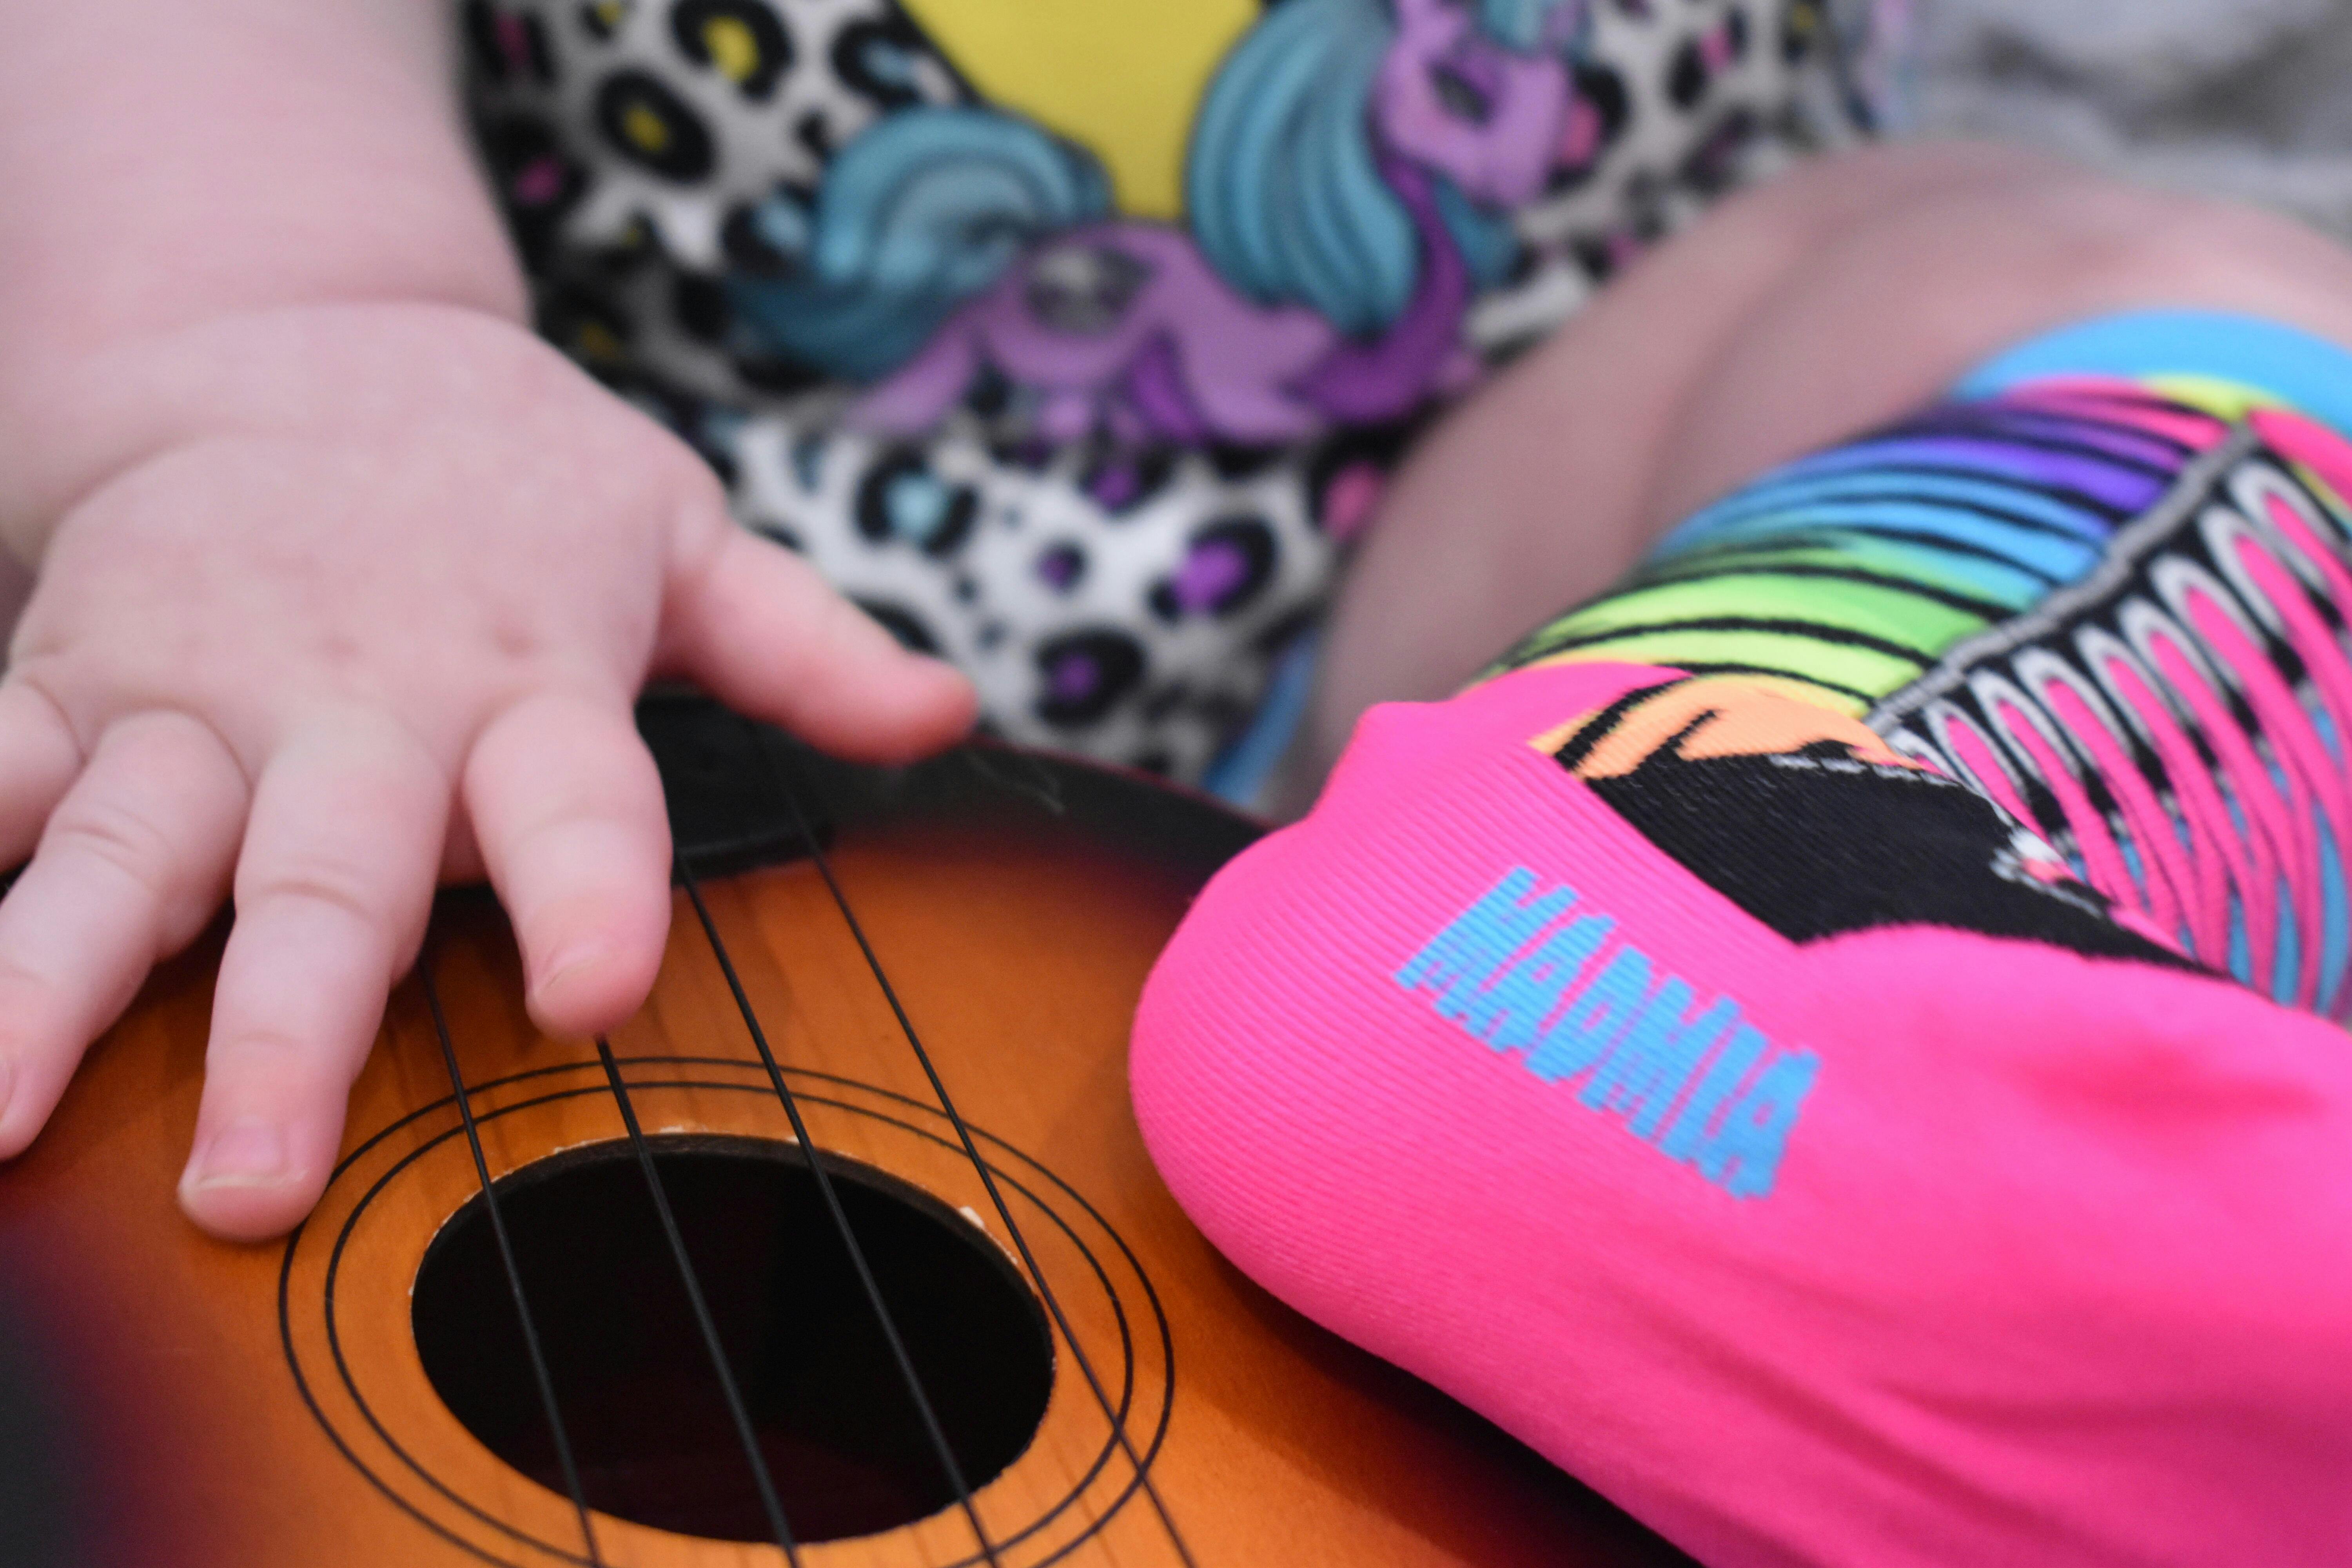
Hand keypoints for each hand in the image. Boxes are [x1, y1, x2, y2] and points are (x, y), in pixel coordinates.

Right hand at [0, 303, 974, 1238]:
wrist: (315, 356)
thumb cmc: (525, 483)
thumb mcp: (688, 538)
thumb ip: (810, 644)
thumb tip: (949, 712)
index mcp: (523, 682)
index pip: (579, 805)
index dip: (592, 893)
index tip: (592, 988)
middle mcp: (352, 707)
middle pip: (322, 881)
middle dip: (284, 1028)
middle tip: (248, 1181)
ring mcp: (190, 696)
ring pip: (116, 858)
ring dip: (39, 990)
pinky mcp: (70, 679)